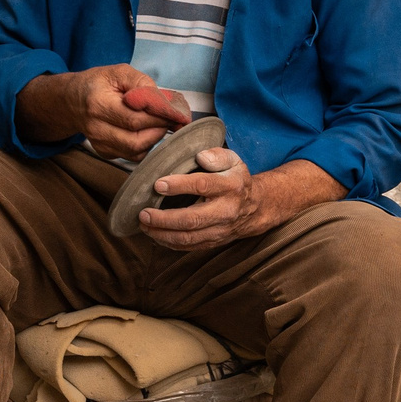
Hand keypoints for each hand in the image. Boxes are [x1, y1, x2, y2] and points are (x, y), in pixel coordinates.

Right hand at [16, 64, 176, 159]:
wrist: (73, 100)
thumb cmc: (99, 83)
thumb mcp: (120, 72)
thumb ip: (143, 85)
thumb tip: (165, 104)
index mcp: (98, 105)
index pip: (135, 118)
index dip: (160, 117)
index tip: (179, 113)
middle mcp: (96, 129)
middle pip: (137, 139)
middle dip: (160, 129)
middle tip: (172, 118)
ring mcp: (99, 144)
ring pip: (137, 151)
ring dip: (155, 138)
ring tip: (160, 123)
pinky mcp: (105, 153)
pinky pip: (133, 156)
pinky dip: (146, 145)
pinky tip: (148, 131)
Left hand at [137, 153, 341, 251]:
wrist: (256, 207)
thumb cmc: (236, 180)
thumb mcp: (233, 160)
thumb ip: (217, 155)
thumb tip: (200, 157)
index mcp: (230, 187)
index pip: (203, 185)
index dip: (179, 185)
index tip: (158, 184)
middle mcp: (225, 211)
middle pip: (192, 219)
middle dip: (164, 219)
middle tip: (144, 213)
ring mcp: (220, 230)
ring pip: (189, 238)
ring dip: (163, 234)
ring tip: (144, 225)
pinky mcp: (214, 242)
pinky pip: (190, 246)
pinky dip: (170, 243)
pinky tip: (155, 235)